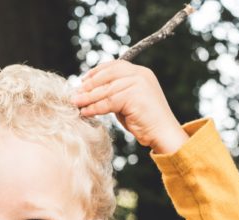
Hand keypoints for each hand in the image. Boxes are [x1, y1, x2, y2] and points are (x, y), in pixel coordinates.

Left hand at [72, 60, 188, 153]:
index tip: (82, 80)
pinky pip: (109, 101)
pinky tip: (85, 112)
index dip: (97, 72)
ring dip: (88, 97)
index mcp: (140, 72)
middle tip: (75, 93)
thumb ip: (115, 94)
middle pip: (108, 75)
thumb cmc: (145, 122)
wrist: (164, 134)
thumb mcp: (128, 103)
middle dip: (89, 84)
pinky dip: (94, 107)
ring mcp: (139, 83)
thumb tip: (90, 93)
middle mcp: (140, 74)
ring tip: (75, 103)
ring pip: (106, 89)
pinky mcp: (135, 96)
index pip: (114, 66)